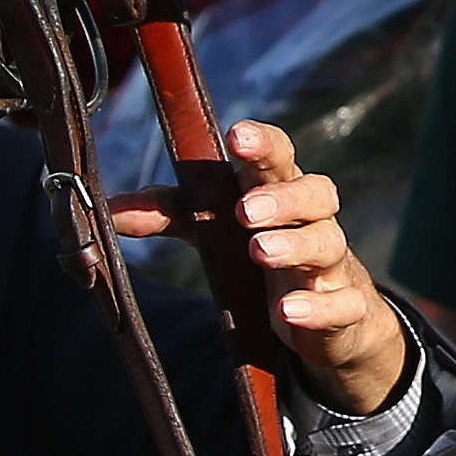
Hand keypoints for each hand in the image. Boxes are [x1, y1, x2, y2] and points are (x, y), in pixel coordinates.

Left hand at [107, 119, 413, 416]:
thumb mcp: (218, 234)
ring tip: (260, 251)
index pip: (280, 157)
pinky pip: (342, 305)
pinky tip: (288, 312)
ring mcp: (332, 266)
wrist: (335, 320)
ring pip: (329, 243)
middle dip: (283, 198)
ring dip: (296, 245)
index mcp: (282, 194)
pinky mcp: (345, 310)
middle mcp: (313, 222)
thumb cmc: (268, 257)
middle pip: (317, 192)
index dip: (263, 144)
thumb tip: (110, 211)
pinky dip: (318, 307)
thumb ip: (172, 216)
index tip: (236, 136)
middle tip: (244, 210)